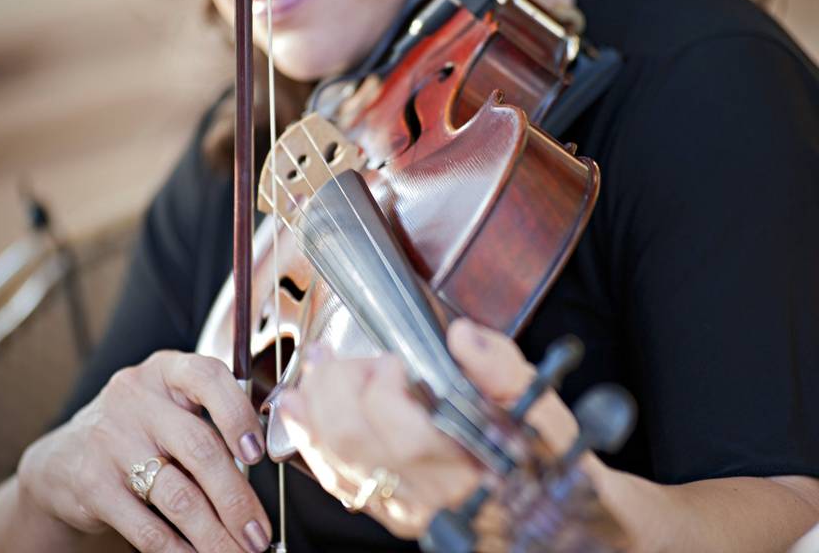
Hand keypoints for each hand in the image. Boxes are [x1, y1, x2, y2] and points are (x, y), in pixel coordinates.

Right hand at [16, 351, 272, 552]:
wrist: (65, 458)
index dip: (238, 414)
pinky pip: (147, 526)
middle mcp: (136, 398)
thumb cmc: (140, 431)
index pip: (207, 377)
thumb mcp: (170, 408)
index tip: (258, 454)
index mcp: (166, 371)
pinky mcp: (92, 484)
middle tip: (258, 533)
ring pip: (179, 495)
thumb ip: (212, 426)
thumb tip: (259, 475)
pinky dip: (179, 550)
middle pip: (200, 448)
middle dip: (237, 499)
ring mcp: (110, 440)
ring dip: (215, 534)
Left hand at [277, 318, 588, 539]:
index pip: (403, 433)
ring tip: (317, 366)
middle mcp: (433, 496)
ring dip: (314, 407)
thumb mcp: (542, 405)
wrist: (558, 517)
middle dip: (336, 387)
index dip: (383, 387)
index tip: (393, 358)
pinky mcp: (394, 513)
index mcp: (472, 466)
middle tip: (347, 356)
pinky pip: (339, 480)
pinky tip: (297, 408)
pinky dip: (310, 440)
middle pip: (356, 442)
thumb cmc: (548, 454)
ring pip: (339, 462)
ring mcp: (408, 509)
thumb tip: (463, 337)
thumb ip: (503, 369)